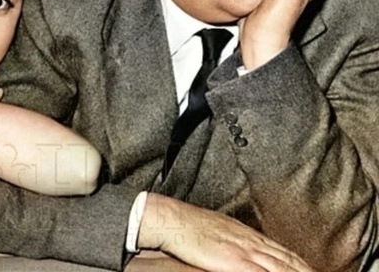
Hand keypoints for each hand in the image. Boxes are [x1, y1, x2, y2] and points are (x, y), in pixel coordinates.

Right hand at [138, 194, 314, 271]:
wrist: (173, 219)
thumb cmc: (188, 226)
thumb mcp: (217, 230)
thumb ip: (234, 240)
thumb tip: (243, 250)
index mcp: (246, 234)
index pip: (283, 252)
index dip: (300, 264)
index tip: (312, 270)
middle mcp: (250, 241)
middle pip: (288, 261)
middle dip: (306, 271)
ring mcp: (244, 250)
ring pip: (282, 267)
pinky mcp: (235, 260)